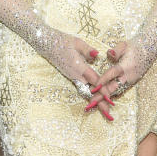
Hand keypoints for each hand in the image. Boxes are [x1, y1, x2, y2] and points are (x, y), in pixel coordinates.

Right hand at [0, 0, 114, 119]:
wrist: (45, 43)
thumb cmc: (62, 40)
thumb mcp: (76, 42)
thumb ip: (88, 50)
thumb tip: (97, 55)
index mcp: (79, 67)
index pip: (94, 81)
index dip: (103, 90)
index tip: (111, 100)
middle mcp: (75, 75)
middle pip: (90, 92)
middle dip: (100, 103)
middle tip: (109, 114)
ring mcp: (72, 76)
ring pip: (85, 91)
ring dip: (94, 100)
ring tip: (104, 109)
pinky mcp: (70, 75)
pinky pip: (81, 87)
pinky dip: (89, 93)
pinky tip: (95, 96)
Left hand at [91, 40, 152, 100]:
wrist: (149, 50)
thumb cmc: (135, 46)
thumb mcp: (125, 45)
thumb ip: (116, 50)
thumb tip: (109, 53)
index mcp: (126, 66)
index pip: (113, 73)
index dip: (103, 80)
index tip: (94, 86)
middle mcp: (128, 76)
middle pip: (114, 87)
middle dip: (102, 95)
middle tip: (92, 103)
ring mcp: (130, 81)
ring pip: (116, 91)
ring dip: (105, 97)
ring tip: (94, 103)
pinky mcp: (130, 82)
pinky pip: (119, 89)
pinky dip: (110, 94)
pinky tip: (102, 98)